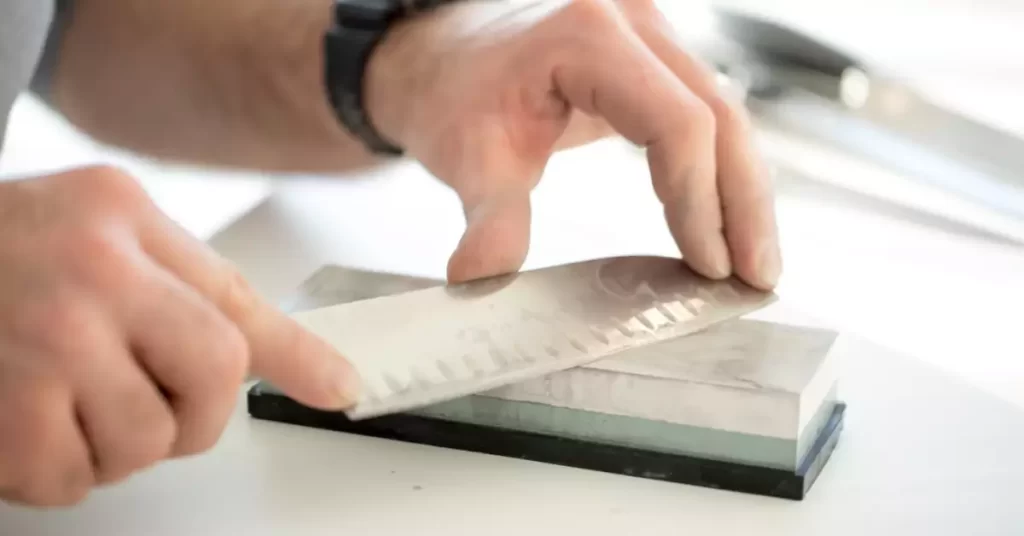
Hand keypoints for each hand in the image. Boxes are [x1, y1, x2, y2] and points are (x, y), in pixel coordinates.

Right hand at [0, 166, 357, 506]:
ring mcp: (38, 338)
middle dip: (192, 414)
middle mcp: (87, 270)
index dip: (297, 359)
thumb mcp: (111, 236)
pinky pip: (68, 479)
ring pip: (144, 442)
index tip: (340, 392)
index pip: (238, 309)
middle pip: (212, 379)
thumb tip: (325, 374)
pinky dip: (55, 470)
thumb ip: (211, 296)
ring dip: (114, 444)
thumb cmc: (7, 250)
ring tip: (67, 399)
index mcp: (121, 217)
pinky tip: (26, 420)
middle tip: (149, 401)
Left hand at [366, 0, 780, 288]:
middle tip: (757, 274)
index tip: (706, 264)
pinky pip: (704, 111)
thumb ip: (488, 219)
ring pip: (725, 111)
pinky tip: (725, 218)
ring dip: (743, 189)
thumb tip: (482, 278)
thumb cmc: (453, 90)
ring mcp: (648, 33)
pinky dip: (719, 169)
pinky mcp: (651, 56)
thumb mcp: (467, 156)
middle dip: (743, 203)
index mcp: (588, 36)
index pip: (677, 121)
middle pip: (721, 114)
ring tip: (753, 259)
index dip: (698, 199)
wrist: (442, 54)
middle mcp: (632, 21)